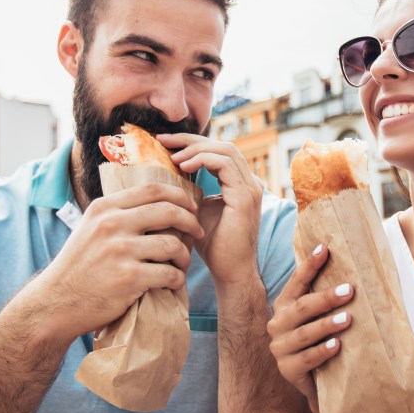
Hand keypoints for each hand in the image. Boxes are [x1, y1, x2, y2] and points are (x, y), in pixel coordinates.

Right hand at [17, 183, 203, 343]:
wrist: (56, 303)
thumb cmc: (78, 267)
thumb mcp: (90, 228)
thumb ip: (117, 213)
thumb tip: (155, 200)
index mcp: (104, 208)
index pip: (152, 189)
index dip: (179, 195)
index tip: (191, 207)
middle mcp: (111, 225)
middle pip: (168, 211)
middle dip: (191, 221)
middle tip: (198, 232)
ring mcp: (120, 251)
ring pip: (173, 244)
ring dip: (185, 256)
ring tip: (182, 263)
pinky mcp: (128, 278)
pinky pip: (169, 274)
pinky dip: (177, 279)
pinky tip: (173, 282)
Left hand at [158, 133, 263, 286]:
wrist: (229, 273)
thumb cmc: (213, 246)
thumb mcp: (197, 210)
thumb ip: (190, 191)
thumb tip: (165, 175)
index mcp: (240, 183)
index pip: (218, 151)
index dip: (191, 143)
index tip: (164, 142)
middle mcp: (249, 182)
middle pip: (222, 144)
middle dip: (190, 139)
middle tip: (163, 140)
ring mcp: (250, 188)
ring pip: (224, 150)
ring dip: (195, 148)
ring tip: (172, 156)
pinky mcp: (245, 196)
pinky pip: (224, 164)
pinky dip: (202, 160)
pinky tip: (182, 166)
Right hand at [266, 244, 353, 412]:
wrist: (314, 382)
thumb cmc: (319, 340)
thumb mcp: (319, 317)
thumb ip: (325, 298)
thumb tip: (352, 265)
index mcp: (284, 306)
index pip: (296, 282)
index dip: (309, 265)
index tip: (325, 248)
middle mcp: (278, 324)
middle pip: (301, 308)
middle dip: (325, 298)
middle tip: (350, 290)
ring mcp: (280, 348)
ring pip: (304, 333)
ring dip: (326, 325)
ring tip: (347, 319)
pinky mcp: (287, 370)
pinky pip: (306, 359)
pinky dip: (322, 351)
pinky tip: (337, 345)